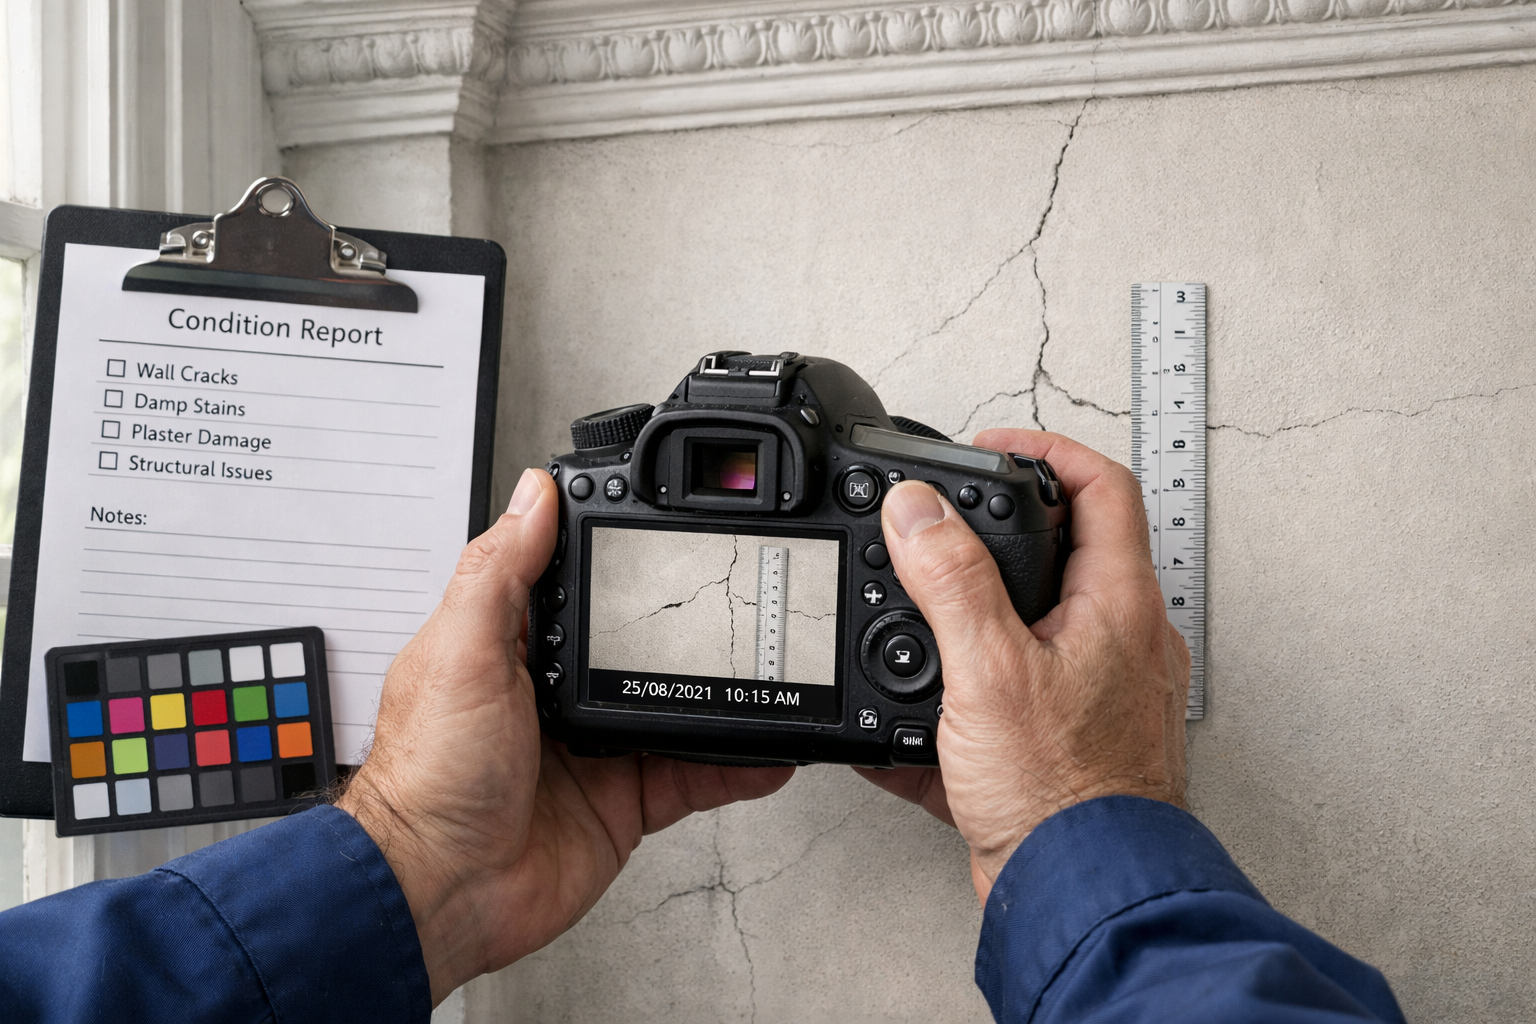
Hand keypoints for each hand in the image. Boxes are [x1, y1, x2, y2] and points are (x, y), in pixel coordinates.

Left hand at [338, 469, 794, 1003]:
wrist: (442, 890)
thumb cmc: (429, 774)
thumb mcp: (460, 650)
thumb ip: (501, 571)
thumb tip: (532, 493)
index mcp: (516, 644)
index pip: (578, 582)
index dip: (618, 556)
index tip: (666, 531)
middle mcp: (560, 691)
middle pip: (642, 643)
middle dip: (689, 627)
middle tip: (741, 600)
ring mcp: (599, 747)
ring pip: (680, 706)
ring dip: (723, 693)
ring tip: (768, 667)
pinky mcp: (627, 799)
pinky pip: (697, 774)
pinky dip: (737, 763)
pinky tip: (768, 747)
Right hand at [854, 431, 1188, 901]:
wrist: (1077, 897)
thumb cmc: (1062, 794)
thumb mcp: (988, 669)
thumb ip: (951, 581)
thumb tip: (919, 509)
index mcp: (1118, 607)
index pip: (1103, 487)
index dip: (1047, 449)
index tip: (992, 446)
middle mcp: (1120, 643)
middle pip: (1072, 551)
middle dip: (1003, 528)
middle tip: (951, 518)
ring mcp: (1097, 694)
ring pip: (1037, 624)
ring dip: (978, 609)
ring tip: (922, 606)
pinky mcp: (1065, 743)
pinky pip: (1011, 694)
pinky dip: (963, 689)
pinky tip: (914, 713)